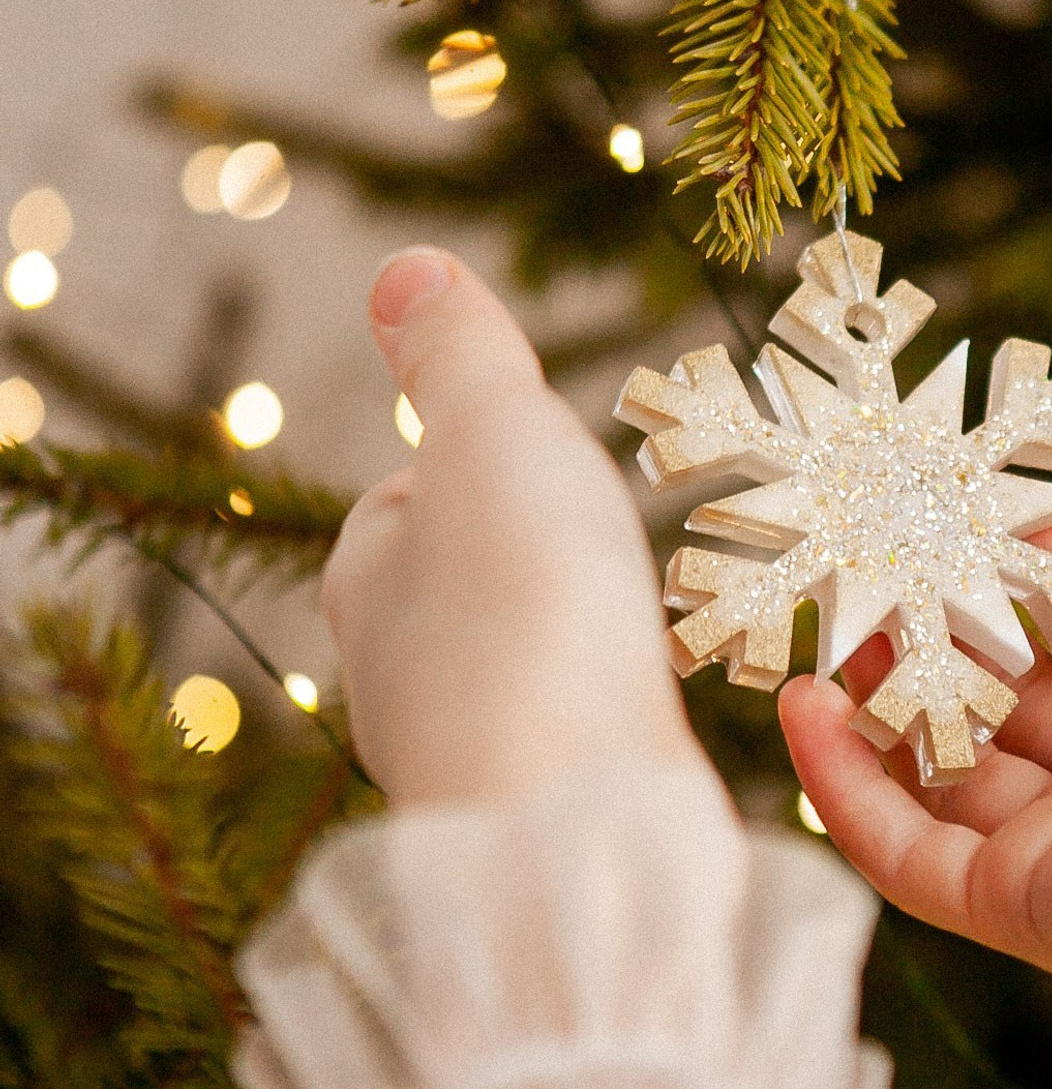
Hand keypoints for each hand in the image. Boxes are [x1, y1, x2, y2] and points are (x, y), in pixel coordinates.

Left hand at [322, 248, 714, 811]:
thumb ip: (459, 354)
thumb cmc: (526, 613)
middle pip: (453, 590)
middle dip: (520, 560)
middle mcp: (394, 677)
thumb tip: (403, 269)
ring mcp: (467, 757)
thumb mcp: (492, 434)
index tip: (526, 452)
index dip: (468, 465)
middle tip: (592, 534)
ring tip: (631, 619)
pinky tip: (648, 705)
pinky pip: (566, 740)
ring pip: (512, 673)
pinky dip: (602, 713)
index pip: (399, 500)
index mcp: (366, 578)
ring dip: (566, 643)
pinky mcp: (541, 819)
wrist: (575, 819)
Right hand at [781, 393, 1051, 1021]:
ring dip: (876, 703)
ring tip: (812, 627)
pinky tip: (798, 710)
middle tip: (868, 561)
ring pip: (947, 772)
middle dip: (941, 635)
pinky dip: (846, 789)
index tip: (973, 512)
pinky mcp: (1026, 902)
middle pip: (1013, 702)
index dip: (1036, 576)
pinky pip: (908, 853)